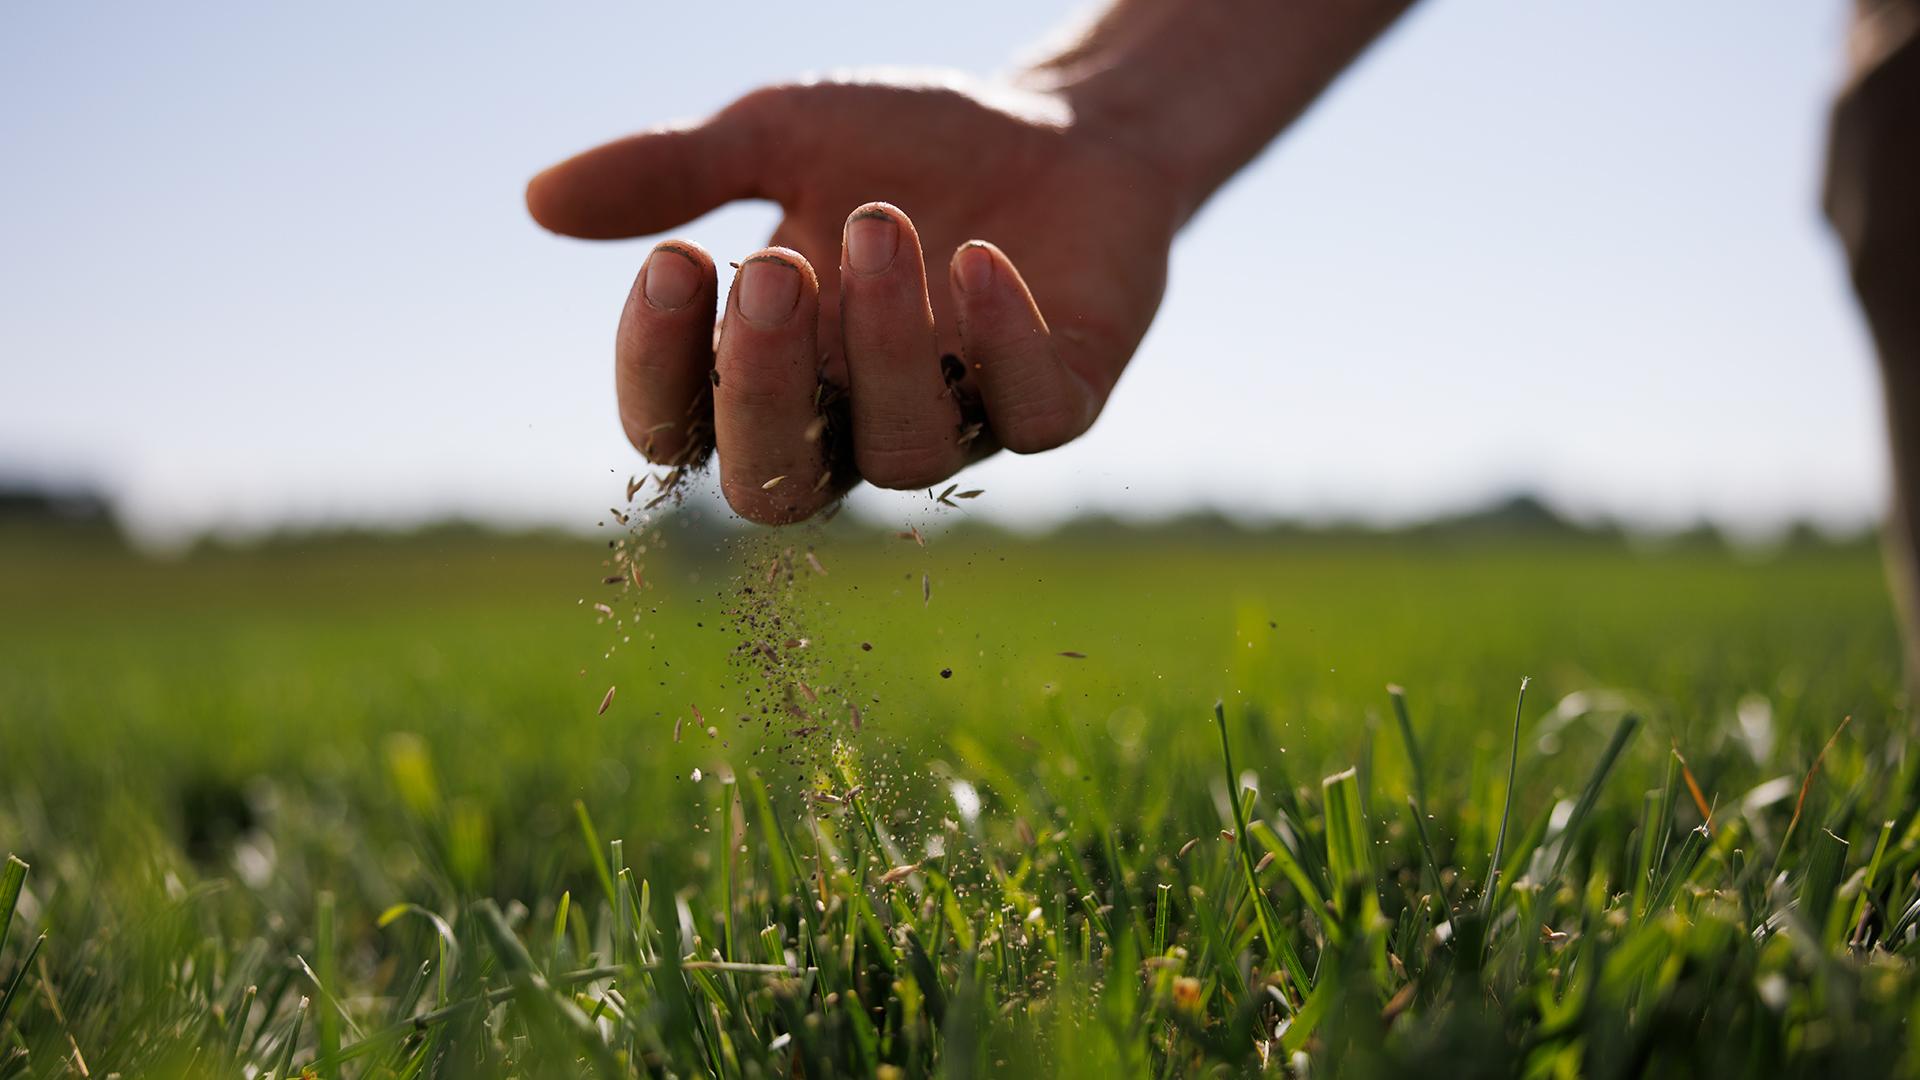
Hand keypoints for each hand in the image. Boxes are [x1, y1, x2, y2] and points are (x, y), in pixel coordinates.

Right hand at [527, 74, 1182, 522]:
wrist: (1057, 122)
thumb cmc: (905, 145)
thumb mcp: (777, 136)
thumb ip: (673, 172)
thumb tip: (538, 200)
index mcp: (769, 376)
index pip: (680, 428)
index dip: (660, 368)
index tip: (676, 259)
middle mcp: (853, 425)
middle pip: (773, 487)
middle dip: (763, 385)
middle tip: (771, 267)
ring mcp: (960, 425)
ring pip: (901, 451)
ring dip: (885, 344)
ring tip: (883, 223)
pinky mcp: (1058, 404)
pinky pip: (1026, 414)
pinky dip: (1001, 343)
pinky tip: (980, 258)